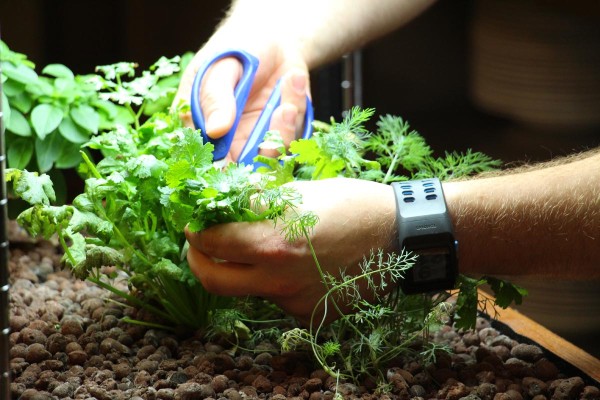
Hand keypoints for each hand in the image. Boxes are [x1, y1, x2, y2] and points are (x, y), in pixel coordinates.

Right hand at [173, 29, 309, 162]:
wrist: (269, 35)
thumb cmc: (235, 48)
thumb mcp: (219, 67)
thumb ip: (215, 97)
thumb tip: (215, 130)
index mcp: (204, 127)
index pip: (210, 162)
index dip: (226, 167)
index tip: (245, 152)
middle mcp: (231, 139)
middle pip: (247, 167)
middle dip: (267, 146)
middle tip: (282, 111)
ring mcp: (260, 136)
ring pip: (274, 154)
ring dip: (285, 125)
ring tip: (288, 89)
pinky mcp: (285, 130)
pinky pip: (295, 133)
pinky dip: (297, 105)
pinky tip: (292, 78)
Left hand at [185, 178, 397, 325]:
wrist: (401, 237)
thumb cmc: (353, 204)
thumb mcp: (301, 192)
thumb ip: (258, 203)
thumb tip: (226, 201)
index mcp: (273, 243)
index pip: (212, 243)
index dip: (195, 231)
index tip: (193, 222)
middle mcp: (279, 280)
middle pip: (215, 281)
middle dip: (197, 260)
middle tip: (199, 245)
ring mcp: (295, 303)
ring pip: (249, 289)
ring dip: (243, 269)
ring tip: (261, 246)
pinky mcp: (311, 316)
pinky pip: (279, 299)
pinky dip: (277, 281)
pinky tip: (298, 264)